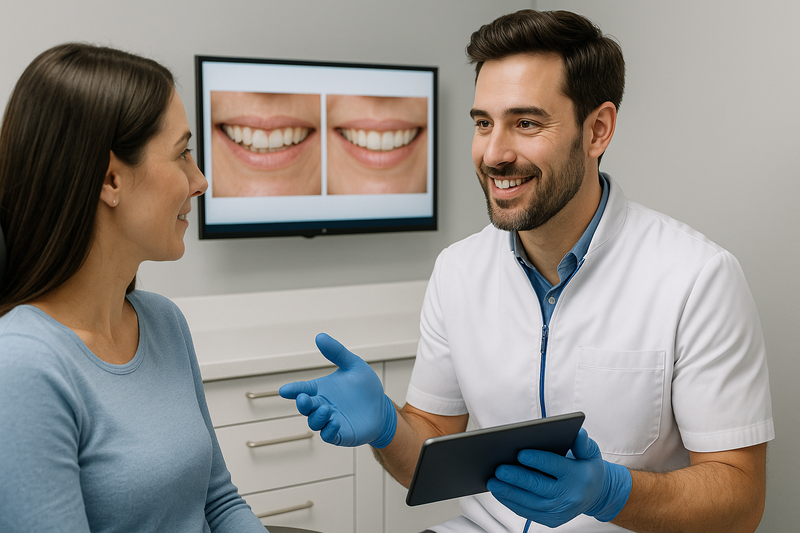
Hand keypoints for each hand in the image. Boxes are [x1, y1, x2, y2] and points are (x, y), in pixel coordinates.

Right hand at [278, 333, 396, 447]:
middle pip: (305, 407)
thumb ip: (336, 352)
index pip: (302, 389)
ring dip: (317, 416)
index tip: (285, 390)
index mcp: (321, 389)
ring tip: (326, 408)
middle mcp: (322, 405)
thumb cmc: (365, 386)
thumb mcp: (353, 365)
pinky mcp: (341, 434)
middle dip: (302, 403)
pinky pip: (329, 435)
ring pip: (315, 422)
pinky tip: (335, 422)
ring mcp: (330, 421)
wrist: (381, 407)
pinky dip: (329, 430)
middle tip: (303, 399)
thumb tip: (320, 336)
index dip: (293, 390)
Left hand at [487, 428, 631, 527]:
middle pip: (539, 486)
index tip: (521, 454)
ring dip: (509, 493)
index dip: (538, 460)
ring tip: (493, 482)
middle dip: (517, 478)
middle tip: (499, 470)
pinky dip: (512, 502)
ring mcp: (560, 511)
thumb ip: (582, 442)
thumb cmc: (587, 468)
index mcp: (579, 477)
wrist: (596, 494)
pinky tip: (499, 492)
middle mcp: (569, 497)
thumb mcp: (589, 452)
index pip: (556, 467)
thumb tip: (578, 432)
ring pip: (530, 502)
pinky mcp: (551, 521)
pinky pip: (528, 512)